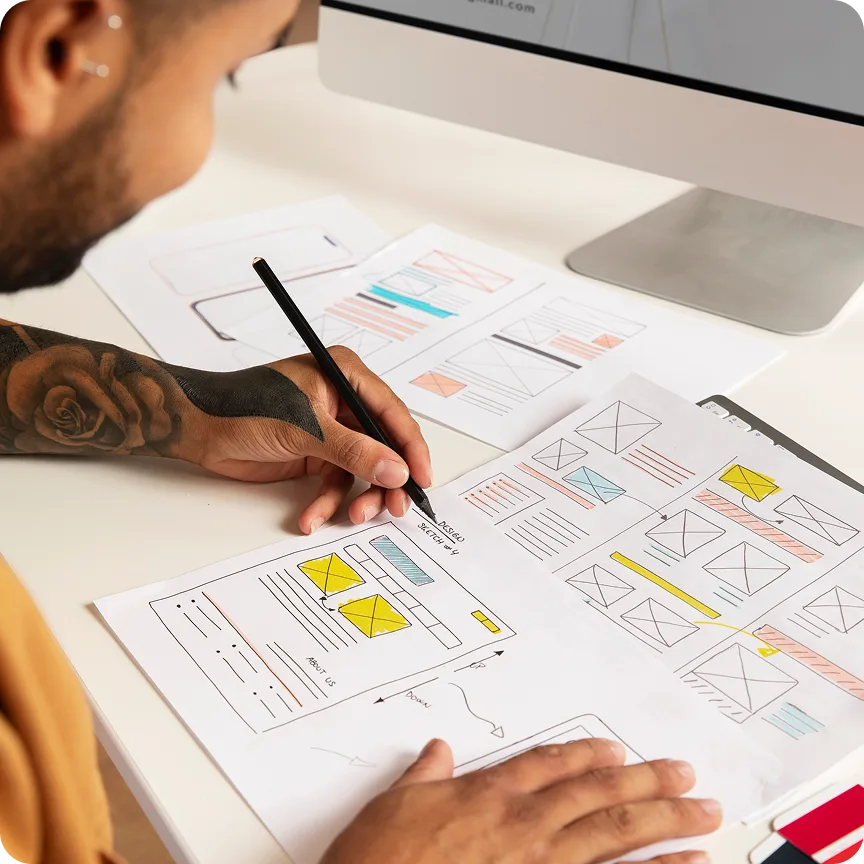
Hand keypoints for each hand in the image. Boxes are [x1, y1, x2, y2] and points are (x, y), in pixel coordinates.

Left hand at [189, 348, 432, 533]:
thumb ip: (355, 451)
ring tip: (354, 516)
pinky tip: (312, 518)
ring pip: (362, 469)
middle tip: (396, 507)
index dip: (411, 448)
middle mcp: (344, 402)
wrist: (200, 428)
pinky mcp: (316, 454)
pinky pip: (335, 482)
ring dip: (358, 497)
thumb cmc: (245, 407)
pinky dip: (327, 503)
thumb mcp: (305, 429)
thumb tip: (396, 470)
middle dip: (387, 479)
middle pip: (383, 445)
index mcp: (347, 376)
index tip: (422, 478)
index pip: (392, 413)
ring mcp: (331, 430)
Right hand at [321, 739, 720, 863]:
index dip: (585, 754)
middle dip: (646, 782)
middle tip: (685, 774)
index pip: (548, 765)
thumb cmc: (381, 858)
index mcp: (488, 796)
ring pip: (615, 834)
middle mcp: (524, 825)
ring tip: (701, 813)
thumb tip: (437, 749)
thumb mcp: (393, 805)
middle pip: (597, 794)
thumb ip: (424, 776)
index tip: (616, 750)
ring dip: (663, 820)